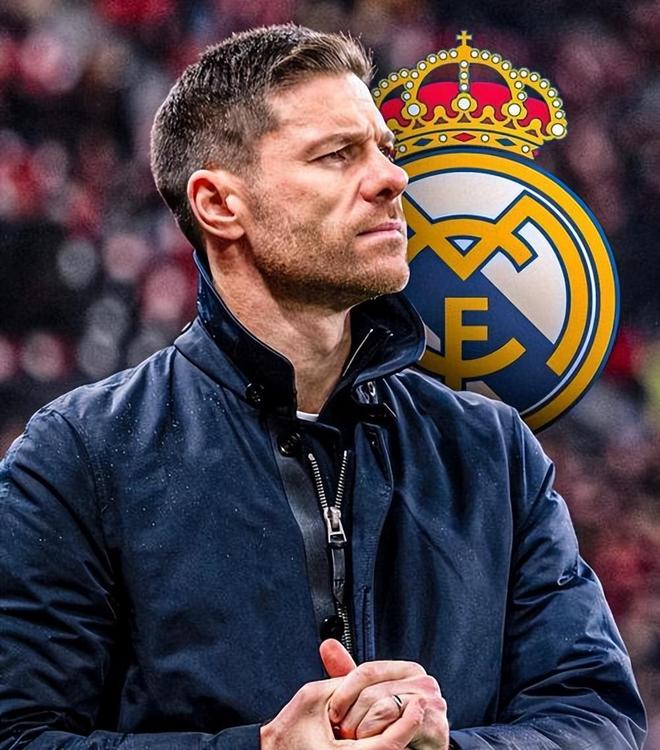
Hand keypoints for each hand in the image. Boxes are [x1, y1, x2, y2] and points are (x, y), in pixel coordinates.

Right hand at [260, 668, 424, 749]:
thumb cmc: (288, 729)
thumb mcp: (315, 697)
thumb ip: (345, 685)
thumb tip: (372, 677)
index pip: (388, 744)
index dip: (407, 723)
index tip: (418, 704)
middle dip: (408, 728)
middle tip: (420, 706)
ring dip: (397, 735)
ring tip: (409, 713)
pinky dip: (385, 742)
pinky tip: (389, 726)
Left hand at [321, 640, 448, 749]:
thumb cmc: (395, 728)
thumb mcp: (371, 698)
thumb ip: (349, 674)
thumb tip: (327, 644)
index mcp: (407, 671)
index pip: (367, 670)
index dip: (344, 692)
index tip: (333, 713)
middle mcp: (423, 682)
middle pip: (373, 692)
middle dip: (352, 717)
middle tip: (343, 733)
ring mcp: (430, 703)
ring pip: (382, 709)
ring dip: (363, 730)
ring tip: (358, 741)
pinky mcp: (434, 726)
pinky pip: (396, 727)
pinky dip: (379, 738)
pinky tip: (375, 744)